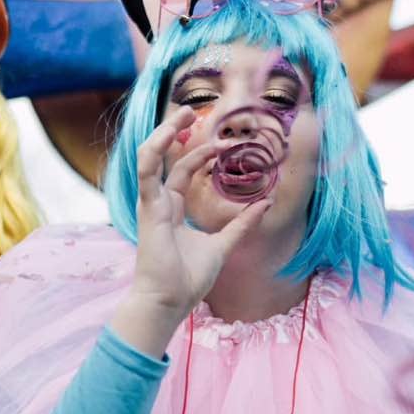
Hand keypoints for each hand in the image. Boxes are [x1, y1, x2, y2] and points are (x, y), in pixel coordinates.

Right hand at [113, 108, 272, 355]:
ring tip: (182, 113)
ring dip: (164, 134)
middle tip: (194, 112)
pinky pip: (146, 172)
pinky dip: (154, 151)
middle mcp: (160, 203)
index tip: (225, 145)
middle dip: (178, 134)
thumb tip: (267, 203)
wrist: (169, 301)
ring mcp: (152, 204)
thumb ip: (243, 223)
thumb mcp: (224, 244)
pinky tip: (168, 134)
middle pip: (168, 160)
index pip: (185, 172)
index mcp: (174, 210)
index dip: (203, 155)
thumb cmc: (189, 279)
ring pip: (152, 158)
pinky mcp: (148, 208)